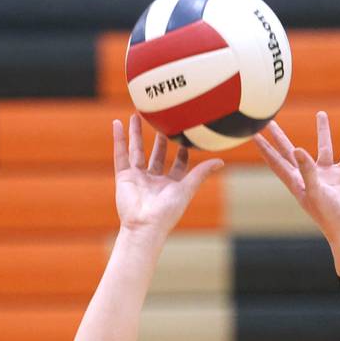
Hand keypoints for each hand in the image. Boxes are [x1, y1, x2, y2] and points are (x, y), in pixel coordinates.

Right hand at [113, 115, 222, 237]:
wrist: (145, 226)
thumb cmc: (168, 212)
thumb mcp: (187, 189)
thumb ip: (201, 173)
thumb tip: (221, 161)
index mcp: (170, 185)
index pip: (178, 165)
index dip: (183, 152)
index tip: (187, 136)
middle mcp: (154, 181)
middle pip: (157, 156)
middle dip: (160, 140)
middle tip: (163, 121)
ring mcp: (138, 178)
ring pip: (137, 151)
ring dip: (136, 134)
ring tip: (136, 114)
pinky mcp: (124, 177)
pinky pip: (120, 155)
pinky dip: (119, 140)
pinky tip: (118, 123)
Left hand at [254, 112, 339, 247]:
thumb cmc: (329, 216)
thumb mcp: (315, 192)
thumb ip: (306, 170)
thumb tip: (296, 149)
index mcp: (297, 182)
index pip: (276, 162)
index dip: (264, 148)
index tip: (253, 133)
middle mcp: (309, 176)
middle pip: (291, 151)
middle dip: (280, 137)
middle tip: (270, 120)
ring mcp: (327, 175)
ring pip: (324, 147)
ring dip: (322, 131)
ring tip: (321, 113)